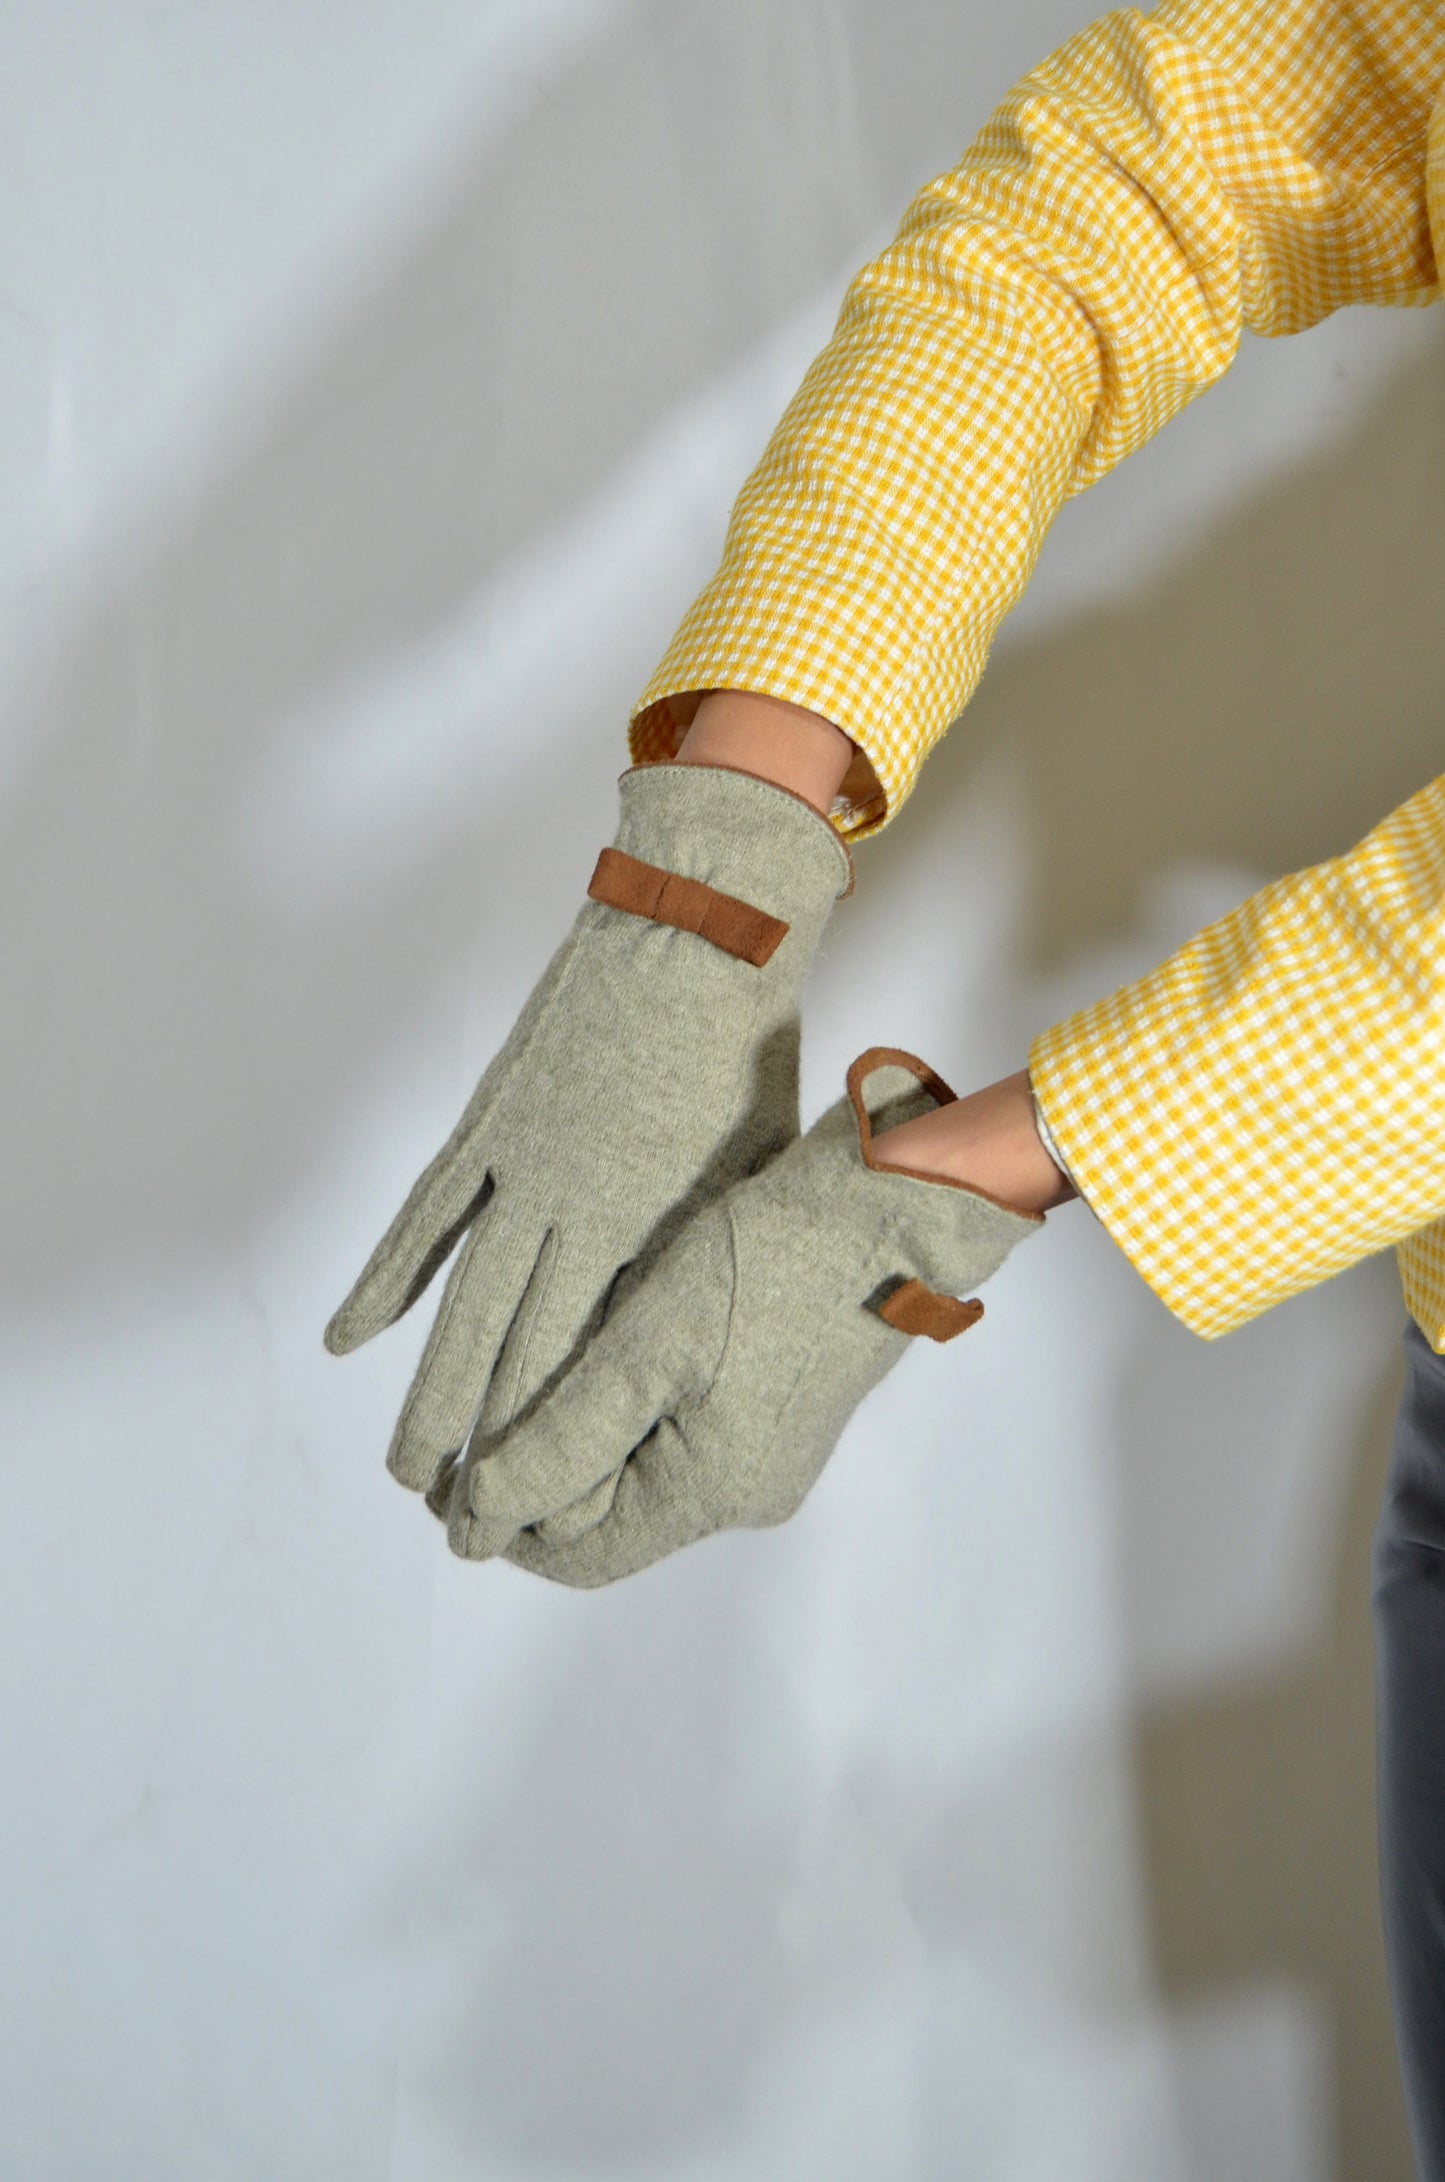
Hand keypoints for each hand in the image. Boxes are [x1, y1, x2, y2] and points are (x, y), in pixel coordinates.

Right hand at [324, 759, 851, 1497]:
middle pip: (511, 1352)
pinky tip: (354, 1339)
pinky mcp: (489, 1123)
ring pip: (461, 1302)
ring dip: (429, 1390)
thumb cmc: (743, 1050)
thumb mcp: (748, 1171)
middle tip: (454, 1525)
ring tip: (404, 1469)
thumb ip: (701, 1253)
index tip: (536, 1517)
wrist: (699, 931)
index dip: (556, 1446)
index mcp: (646, 1227)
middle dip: (481, 1448)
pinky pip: (426, 1217)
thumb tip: (665, 1333)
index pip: (586, 1364)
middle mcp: (571, 1211)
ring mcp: (520, 1165)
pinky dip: (388, 1278)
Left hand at [443, 1047, 1042, 1585]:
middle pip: (610, 1520)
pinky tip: (596, 1361)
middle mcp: (746, 1491)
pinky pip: (679, 1435)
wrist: (892, 1202)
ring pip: (640, 1474)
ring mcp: (769, 1450)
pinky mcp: (780, 1404)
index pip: (577, 1555)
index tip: (436, 1480)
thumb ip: (561, 1441)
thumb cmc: (769, 1263)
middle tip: (462, 1431)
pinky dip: (624, 1414)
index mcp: (713, 1493)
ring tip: (519, 1388)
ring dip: (575, 1443)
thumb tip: (479, 1523)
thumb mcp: (646, 1346)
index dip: (498, 1526)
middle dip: (532, 1481)